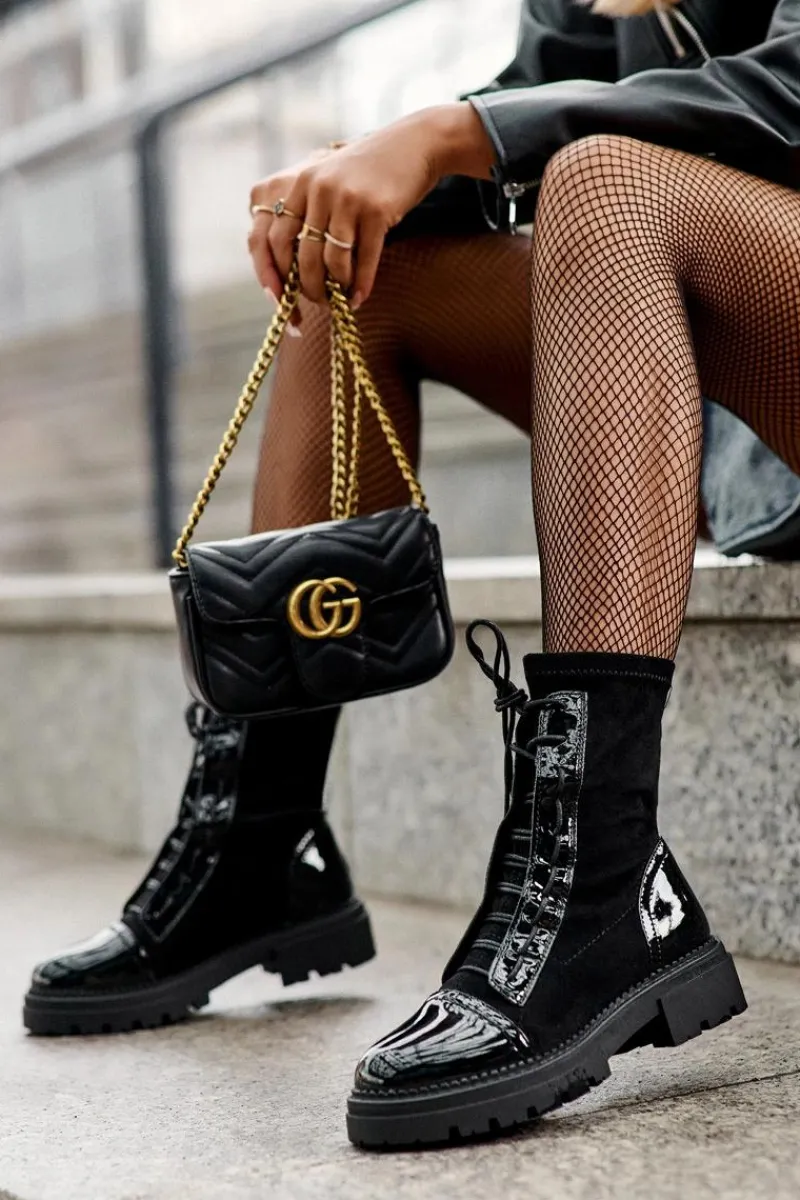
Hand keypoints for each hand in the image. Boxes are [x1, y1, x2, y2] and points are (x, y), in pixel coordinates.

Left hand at [247, 103, 494, 315]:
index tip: (280, 298)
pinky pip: (365, 260)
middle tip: (319, 303)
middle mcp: (320, 189)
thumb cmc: (370, 174)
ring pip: (333, 262)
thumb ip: (309, 213)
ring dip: (337, 290)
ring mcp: (349, 199)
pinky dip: (362, 285)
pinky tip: (361, 298)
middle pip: (303, 257)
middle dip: (309, 289)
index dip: (274, 274)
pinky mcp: (377, 210)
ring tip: (342, 301)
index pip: (274, 238)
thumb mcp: (330, 182)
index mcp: (301, 184)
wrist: (414, 146)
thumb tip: (294, 269)